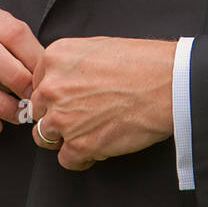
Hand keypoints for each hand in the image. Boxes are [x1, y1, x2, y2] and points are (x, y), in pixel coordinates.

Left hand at [30, 37, 176, 170]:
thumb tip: (64, 81)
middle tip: (81, 116)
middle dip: (57, 115)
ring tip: (89, 132)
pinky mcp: (79, 145)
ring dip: (65, 137)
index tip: (69, 99)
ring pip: (45, 136)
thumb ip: (72, 64)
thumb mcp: (98, 47)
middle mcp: (52, 87)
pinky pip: (66, 159)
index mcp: (55, 58)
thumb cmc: (143, 63)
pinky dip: (81, 157)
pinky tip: (98, 146)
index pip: (38, 83)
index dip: (55, 94)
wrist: (169, 84)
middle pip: (38, 111)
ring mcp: (63, 118)